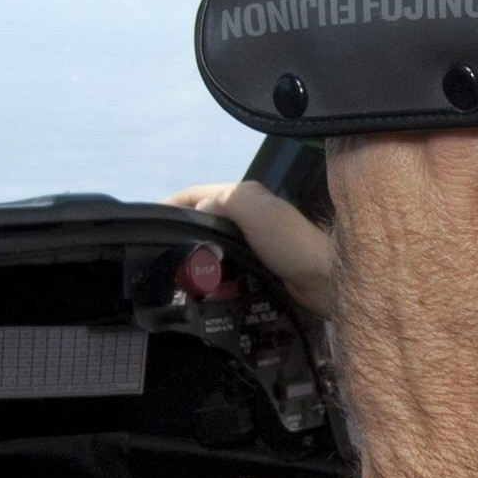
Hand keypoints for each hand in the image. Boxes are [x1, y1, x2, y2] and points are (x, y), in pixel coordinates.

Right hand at [164, 179, 337, 318]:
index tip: (150, 221)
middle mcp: (249, 214)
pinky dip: (211, 269)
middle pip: (203, 217)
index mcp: (244, 196)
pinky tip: (202, 284)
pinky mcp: (259, 263)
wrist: (327, 281)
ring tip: (174, 272)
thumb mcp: (258, 213)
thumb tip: (199, 208)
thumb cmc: (294, 244)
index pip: (196, 193)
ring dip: (195, 253)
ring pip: (213, 241)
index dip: (171, 203)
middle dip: (180, 229)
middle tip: (158, 252)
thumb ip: (228, 202)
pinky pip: (226, 262)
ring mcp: (254, 240)